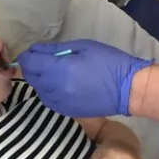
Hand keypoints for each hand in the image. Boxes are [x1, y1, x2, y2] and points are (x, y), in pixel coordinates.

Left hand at [16, 39, 154, 118]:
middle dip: (33, 67)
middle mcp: (56, 88)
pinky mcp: (68, 111)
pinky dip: (50, 92)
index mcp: (60, 69)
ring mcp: (61, 102)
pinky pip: (49, 101)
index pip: (29, 62)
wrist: (129, 90)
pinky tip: (62, 86)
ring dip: (41, 81)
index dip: (28, 55)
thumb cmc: (109, 62)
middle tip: (46, 61)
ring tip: (56, 74)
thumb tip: (37, 50)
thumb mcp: (83, 47)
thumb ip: (56, 49)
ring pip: (38, 90)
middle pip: (31, 77)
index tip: (36, 52)